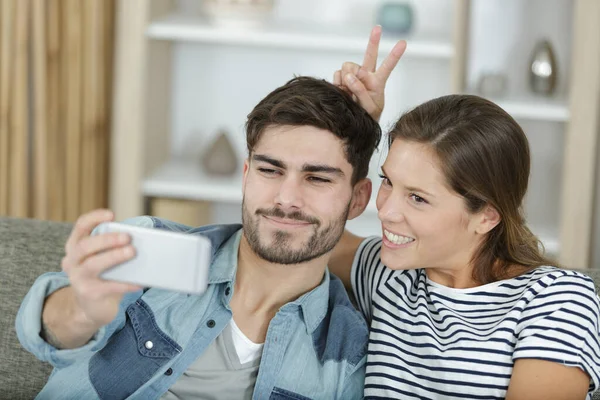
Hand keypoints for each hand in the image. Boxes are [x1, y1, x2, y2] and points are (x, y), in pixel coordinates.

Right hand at [61, 209, 140, 326]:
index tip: (111, 214)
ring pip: (93, 265)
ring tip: (132, 252)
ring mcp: (78, 279)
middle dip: (107, 239)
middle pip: (85, 246)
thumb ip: (113, 248)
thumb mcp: (101, 258)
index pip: (80, 227)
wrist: (89, 306)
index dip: (94, 218)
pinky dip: (125, 283)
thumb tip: (139, 241)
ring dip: (114, 257)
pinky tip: (139, 282)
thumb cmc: (102, 275)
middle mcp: (72, 261)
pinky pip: (108, 287)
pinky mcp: (89, 294)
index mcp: (75, 247)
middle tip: (127, 237)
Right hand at [333, 26, 406, 121]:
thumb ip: (360, 92)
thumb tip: (348, 76)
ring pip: (347, 67)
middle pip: (370, 55)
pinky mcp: (342, 77)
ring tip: (349, 93)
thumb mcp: (368, 107)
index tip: (403, 43)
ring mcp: (354, 75)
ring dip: (346, 78)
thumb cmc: (367, 115)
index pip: (387, 66)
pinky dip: (338, 83)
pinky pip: (337, 74)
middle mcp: (367, 74)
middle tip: (378, 28)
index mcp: (378, 81)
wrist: (355, 120)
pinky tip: (343, 91)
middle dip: (374, 41)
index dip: (394, 55)